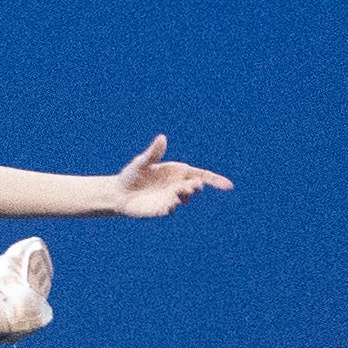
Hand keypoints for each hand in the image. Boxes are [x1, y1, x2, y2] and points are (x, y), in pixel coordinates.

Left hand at [112, 135, 231, 216]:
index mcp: (178, 172)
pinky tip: (170, 204)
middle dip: (196, 186)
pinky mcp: (162, 209)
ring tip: (179, 192)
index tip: (228, 186)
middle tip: (192, 185)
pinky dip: (172, 207)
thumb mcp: (142, 162)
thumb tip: (162, 138)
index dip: (215, 180)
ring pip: (184, 198)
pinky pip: (171, 209)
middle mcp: (178, 186)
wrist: (120, 193)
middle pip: (195, 186)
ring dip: (185, 195)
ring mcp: (171, 198)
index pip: (201, 175)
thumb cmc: (133, 175)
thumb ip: (153, 153)